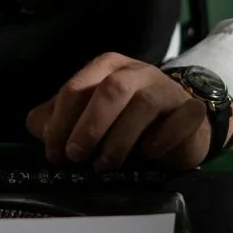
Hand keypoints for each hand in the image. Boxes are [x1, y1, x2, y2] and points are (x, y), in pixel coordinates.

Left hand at [25, 53, 232, 171]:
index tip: (56, 153)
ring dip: (120, 139)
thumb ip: (59, 120)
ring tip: (106, 164)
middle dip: (89, 125)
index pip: (77, 88)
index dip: (61, 122)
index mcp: (107, 68)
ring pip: (144, 104)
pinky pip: (181, 119)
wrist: (180, 125)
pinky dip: (162, 140)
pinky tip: (149, 154)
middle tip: (76, 156)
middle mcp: (137, 72)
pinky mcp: (191, 110)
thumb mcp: (89, 117)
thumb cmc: (128, 120)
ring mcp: (167, 88)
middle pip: (111, 89)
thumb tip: (41, 129)